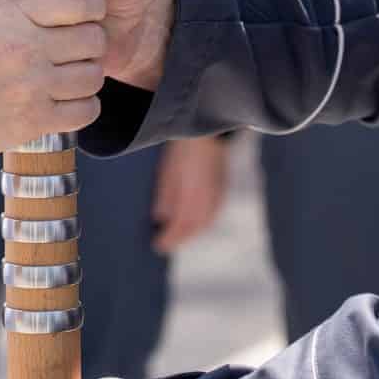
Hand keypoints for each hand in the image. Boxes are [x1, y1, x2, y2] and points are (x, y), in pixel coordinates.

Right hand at [0, 0, 107, 163]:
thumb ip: (16, 9)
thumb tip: (62, 0)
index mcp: (11, 12)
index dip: (93, 6)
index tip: (90, 14)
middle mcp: (26, 46)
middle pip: (95, 39)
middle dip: (92, 44)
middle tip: (80, 50)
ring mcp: (32, 85)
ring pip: (93, 76)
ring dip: (87, 77)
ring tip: (72, 78)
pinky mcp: (33, 120)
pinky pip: (85, 111)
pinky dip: (82, 107)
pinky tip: (67, 103)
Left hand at [149, 135, 228, 253]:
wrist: (209, 133)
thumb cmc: (184, 150)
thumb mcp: (168, 172)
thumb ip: (166, 197)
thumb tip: (160, 217)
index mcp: (191, 198)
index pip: (180, 228)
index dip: (169, 239)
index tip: (158, 246)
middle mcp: (206, 202)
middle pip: (192, 228)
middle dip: (179, 238)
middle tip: (165, 243)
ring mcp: (216, 197)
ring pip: (203, 223)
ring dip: (191, 232)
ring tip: (178, 236)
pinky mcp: (220, 192)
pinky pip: (211, 214)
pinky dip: (201, 223)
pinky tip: (194, 223)